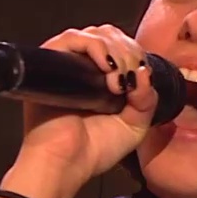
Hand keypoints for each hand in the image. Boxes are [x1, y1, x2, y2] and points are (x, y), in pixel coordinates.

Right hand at [7, 25, 157, 197]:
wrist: (66, 164)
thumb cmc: (94, 150)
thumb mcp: (134, 126)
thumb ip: (146, 99)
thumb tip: (144, 73)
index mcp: (103, 79)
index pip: (122, 47)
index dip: (136, 55)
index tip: (140, 78)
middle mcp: (84, 68)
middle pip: (111, 35)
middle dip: (129, 52)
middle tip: (129, 78)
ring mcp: (66, 63)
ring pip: (95, 33)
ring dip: (116, 50)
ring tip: (118, 79)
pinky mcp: (50, 63)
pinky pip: (72, 38)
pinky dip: (95, 46)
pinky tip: (106, 68)